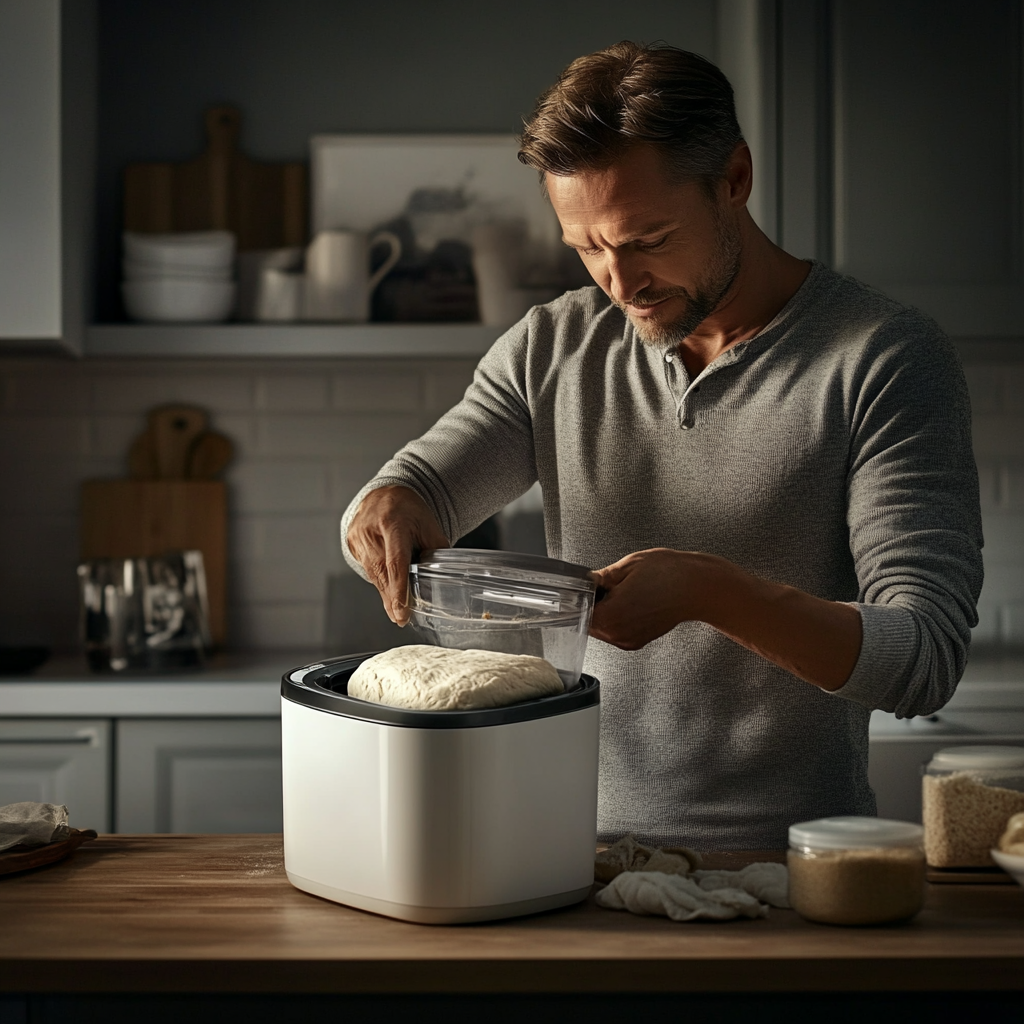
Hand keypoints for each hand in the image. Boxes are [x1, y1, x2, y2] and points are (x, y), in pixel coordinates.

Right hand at [346, 486, 448, 624]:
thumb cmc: (409, 509)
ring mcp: (358, 536)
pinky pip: (367, 568)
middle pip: (383, 571)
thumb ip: (435, 548)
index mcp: (393, 522)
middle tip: (401, 618)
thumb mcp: (429, 524)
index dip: (398, 589)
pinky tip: (387, 590)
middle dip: (392, 598)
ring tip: (397, 610)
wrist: (383, 494)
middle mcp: (371, 530)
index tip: (401, 611)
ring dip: (385, 593)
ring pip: (373, 573)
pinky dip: (379, 580)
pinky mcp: (352, 543)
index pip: (396, 561)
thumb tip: (442, 576)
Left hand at [589, 548, 699, 649]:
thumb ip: (599, 578)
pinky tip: (631, 601)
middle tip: (606, 586)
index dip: (579, 599)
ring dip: (606, 611)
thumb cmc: (669, 575)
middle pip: (589, 622)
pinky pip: (617, 630)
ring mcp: (629, 640)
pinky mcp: (638, 641)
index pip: (578, 613)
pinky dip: (618, 617)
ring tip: (623, 592)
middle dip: (593, 604)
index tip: (583, 589)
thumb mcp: (626, 566)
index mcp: (610, 617)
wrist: (698, 588)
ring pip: (603, 627)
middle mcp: (618, 635)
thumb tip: (586, 582)